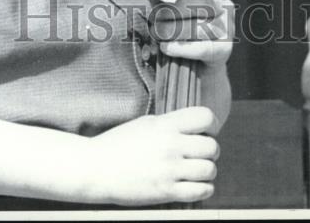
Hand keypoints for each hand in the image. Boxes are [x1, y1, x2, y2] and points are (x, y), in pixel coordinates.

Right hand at [86, 106, 218, 204]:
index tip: (205, 131)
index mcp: (165, 124)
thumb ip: (170, 124)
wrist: (96, 168)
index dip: (211, 125)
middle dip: (210, 151)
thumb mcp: (145, 124)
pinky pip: (201, 191)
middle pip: (212, 146)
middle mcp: (171, 145)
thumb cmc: (119, 144)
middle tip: (199, 154)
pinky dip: (203, 189)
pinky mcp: (166, 191)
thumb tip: (194, 128)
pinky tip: (194, 185)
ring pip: (210, 170)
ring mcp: (169, 170)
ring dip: (207, 171)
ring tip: (196, 171)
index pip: (205, 117)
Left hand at [151, 0, 233, 66]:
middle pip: (203, 2)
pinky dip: (182, 49)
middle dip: (174, 9)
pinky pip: (203, 48)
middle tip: (153, 16)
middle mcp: (225, 4)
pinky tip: (165, 47)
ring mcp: (227, 27)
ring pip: (201, 26)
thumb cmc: (184, 20)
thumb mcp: (180, 2)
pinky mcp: (224, 49)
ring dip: (174, 29)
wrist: (198, 58)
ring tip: (155, 32)